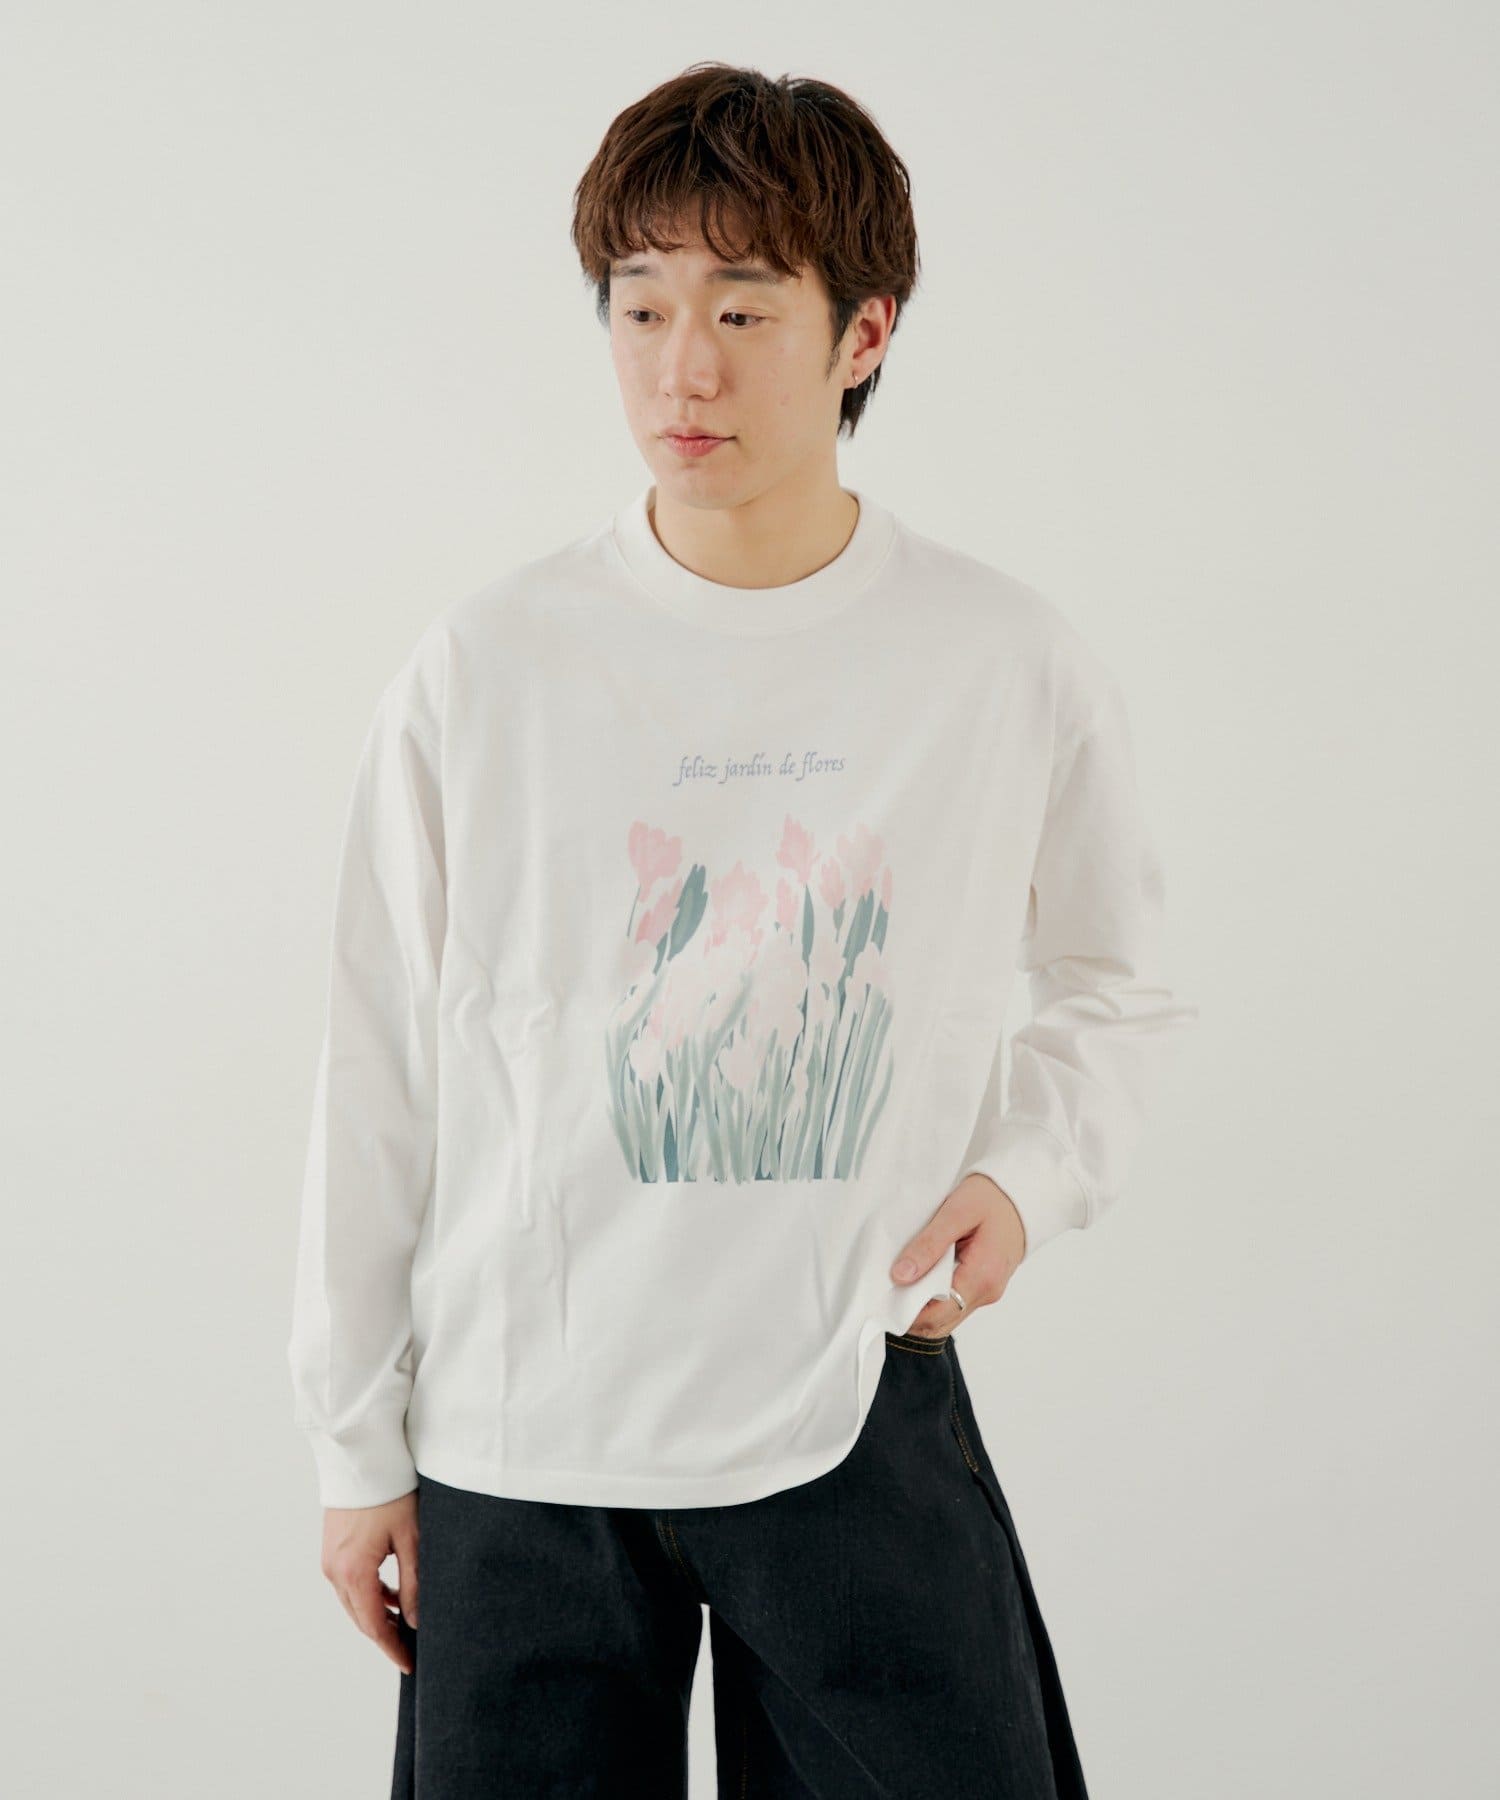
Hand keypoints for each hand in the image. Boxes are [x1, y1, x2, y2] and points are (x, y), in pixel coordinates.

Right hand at [321, 1490, 419, 1673]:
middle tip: (410, 1649)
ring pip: (354, 1602)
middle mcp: (334, 1571)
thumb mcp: (411, 1537)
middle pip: (361, 1617)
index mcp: (354, 1572)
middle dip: (385, 1636)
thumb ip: (413, 1583)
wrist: (362, 1456)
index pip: (373, 1625)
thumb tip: (414, 1620)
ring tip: (405, 1624)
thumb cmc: (391, 1492)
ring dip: (377, 1615)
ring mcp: (329, 1560)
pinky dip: (369, 1594)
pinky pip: (350, 1583)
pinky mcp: (332, 1548)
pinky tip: (390, 1593)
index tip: (409, 1664)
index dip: (392, 1647)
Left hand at [889, 1172, 1026, 1337]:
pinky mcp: (984, 1284)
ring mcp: (987, 1291)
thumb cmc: (992, 1197)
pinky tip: (920, 1274)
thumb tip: (901, 1276)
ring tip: (900, 1279)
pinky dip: (934, 1295)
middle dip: (910, 1311)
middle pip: (941, 1321)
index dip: (906, 1312)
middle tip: (885, 1289)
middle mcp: (987, 1292)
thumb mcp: (956, 1212)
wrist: (1024, 1192)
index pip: (936, 1316)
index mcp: (981, 1277)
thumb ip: (929, 1244)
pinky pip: (955, 1301)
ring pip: (947, 1314)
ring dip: (922, 1304)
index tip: (882, 1296)